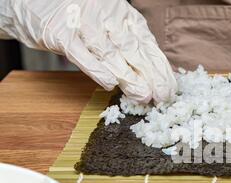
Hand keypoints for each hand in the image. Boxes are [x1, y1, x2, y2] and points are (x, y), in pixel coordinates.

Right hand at [0, 0, 176, 103]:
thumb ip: (127, 48)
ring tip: (142, 95)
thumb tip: (150, 78)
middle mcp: (106, 15)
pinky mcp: (60, 32)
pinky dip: (96, 69)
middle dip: (150, 75)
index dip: (160, 67)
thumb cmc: (77, 19)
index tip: (169, 88)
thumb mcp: (108, 27)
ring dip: (128, 76)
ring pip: (110, 52)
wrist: (32, 1)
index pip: (147, 43)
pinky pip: (80, 52)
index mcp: (122, 14)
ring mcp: (83, 22)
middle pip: (133, 49)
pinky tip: (109, 83)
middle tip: (161, 96)